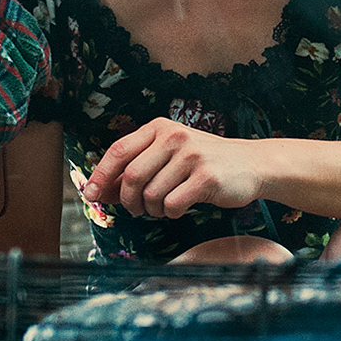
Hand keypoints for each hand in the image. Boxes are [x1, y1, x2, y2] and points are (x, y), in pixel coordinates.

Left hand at [82, 119, 262, 218]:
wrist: (251, 164)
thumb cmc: (202, 163)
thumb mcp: (167, 157)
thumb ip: (134, 170)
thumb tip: (97, 192)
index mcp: (159, 127)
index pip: (118, 150)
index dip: (100, 174)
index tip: (90, 195)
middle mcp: (174, 137)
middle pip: (132, 177)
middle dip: (129, 201)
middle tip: (137, 209)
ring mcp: (191, 156)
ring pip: (151, 195)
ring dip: (153, 209)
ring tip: (166, 205)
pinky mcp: (207, 177)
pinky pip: (172, 205)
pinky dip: (172, 213)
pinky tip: (181, 207)